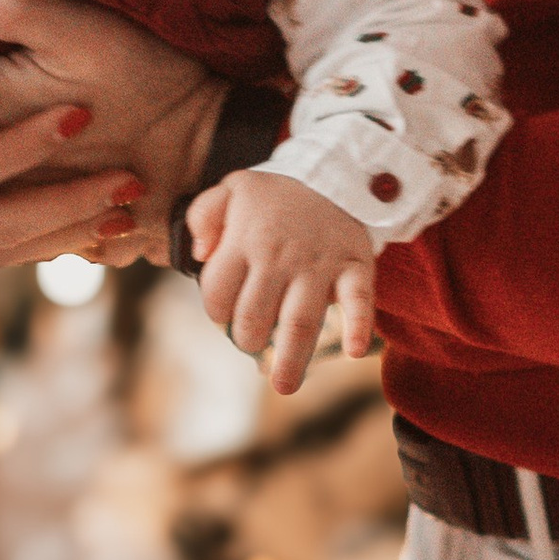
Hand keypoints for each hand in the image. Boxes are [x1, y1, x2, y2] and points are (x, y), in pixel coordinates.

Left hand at [186, 168, 377, 392]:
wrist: (336, 172)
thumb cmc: (276, 193)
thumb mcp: (230, 188)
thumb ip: (203, 216)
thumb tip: (199, 255)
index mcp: (246, 241)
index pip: (218, 293)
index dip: (216, 311)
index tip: (225, 314)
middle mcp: (280, 257)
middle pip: (255, 316)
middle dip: (247, 339)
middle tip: (252, 342)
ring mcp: (319, 264)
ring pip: (301, 319)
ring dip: (292, 357)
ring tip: (284, 387)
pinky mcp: (354, 266)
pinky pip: (359, 299)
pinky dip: (359, 325)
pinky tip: (353, 352)